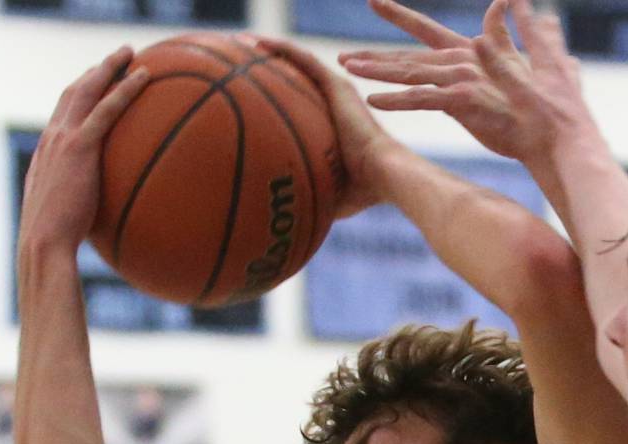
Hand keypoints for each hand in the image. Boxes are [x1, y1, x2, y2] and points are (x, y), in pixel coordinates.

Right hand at [17, 47, 149, 255]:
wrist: (44, 244)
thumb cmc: (58, 242)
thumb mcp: (69, 217)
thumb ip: (83, 205)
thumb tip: (106, 218)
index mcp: (48, 152)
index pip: (63, 114)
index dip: (79, 95)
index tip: (96, 84)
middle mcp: (52, 138)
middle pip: (73, 92)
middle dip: (95, 72)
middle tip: (116, 58)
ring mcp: (63, 139)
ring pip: (87, 90)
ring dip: (109, 68)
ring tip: (130, 53)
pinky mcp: (79, 147)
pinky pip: (106, 110)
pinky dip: (124, 90)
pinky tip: (144, 77)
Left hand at [238, 36, 401, 218]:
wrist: (386, 175)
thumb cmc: (362, 191)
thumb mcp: (331, 194)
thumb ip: (312, 196)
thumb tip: (291, 217)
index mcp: (337, 125)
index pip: (306, 104)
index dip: (283, 96)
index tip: (256, 96)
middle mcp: (338, 103)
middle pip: (299, 78)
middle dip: (271, 68)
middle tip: (242, 62)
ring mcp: (338, 91)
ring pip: (299, 62)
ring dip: (271, 50)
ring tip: (243, 43)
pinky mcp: (338, 85)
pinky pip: (303, 60)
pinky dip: (280, 49)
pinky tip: (256, 42)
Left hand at [340, 0, 590, 167]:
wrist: (554, 125)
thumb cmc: (539, 101)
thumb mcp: (519, 60)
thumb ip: (510, 32)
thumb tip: (511, 1)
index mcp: (469, 53)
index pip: (427, 30)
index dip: (399, 15)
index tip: (374, 0)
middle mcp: (461, 60)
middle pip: (407, 55)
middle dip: (373, 55)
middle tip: (341, 57)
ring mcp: (461, 78)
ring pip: (409, 72)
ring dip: (375, 71)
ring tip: (346, 68)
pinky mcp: (463, 100)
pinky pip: (423, 99)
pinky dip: (397, 100)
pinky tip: (372, 100)